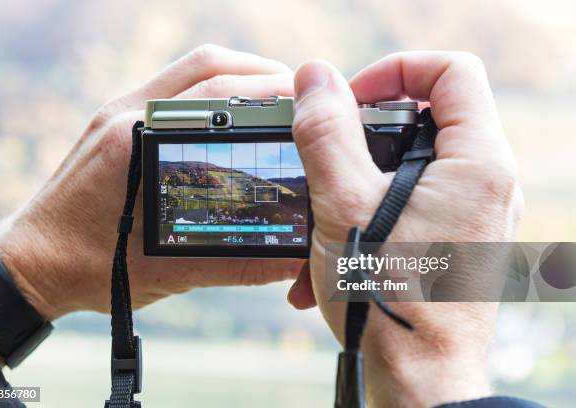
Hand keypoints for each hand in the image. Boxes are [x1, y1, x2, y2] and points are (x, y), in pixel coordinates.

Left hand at [0, 44, 304, 320]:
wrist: (31, 263)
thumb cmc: (89, 268)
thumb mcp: (169, 269)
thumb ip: (235, 262)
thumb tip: (291, 262)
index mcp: (135, 143)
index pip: (214, 96)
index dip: (266, 90)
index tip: (304, 101)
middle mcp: (126, 116)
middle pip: (206, 67)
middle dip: (260, 72)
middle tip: (298, 95)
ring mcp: (117, 113)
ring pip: (188, 71)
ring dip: (235, 75)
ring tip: (272, 96)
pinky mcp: (114, 122)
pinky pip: (170, 88)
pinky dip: (208, 90)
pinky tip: (230, 113)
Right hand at [287, 53, 523, 406]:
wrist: (418, 377)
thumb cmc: (390, 300)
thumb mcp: (343, 204)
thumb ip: (327, 133)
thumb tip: (315, 79)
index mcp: (477, 162)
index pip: (451, 72)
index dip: (394, 71)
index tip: (350, 100)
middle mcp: (488, 184)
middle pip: (429, 116)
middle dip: (366, 131)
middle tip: (327, 155)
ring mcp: (476, 213)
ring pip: (414, 163)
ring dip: (361, 178)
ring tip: (322, 214)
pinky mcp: (458, 237)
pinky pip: (415, 200)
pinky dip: (374, 209)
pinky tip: (335, 247)